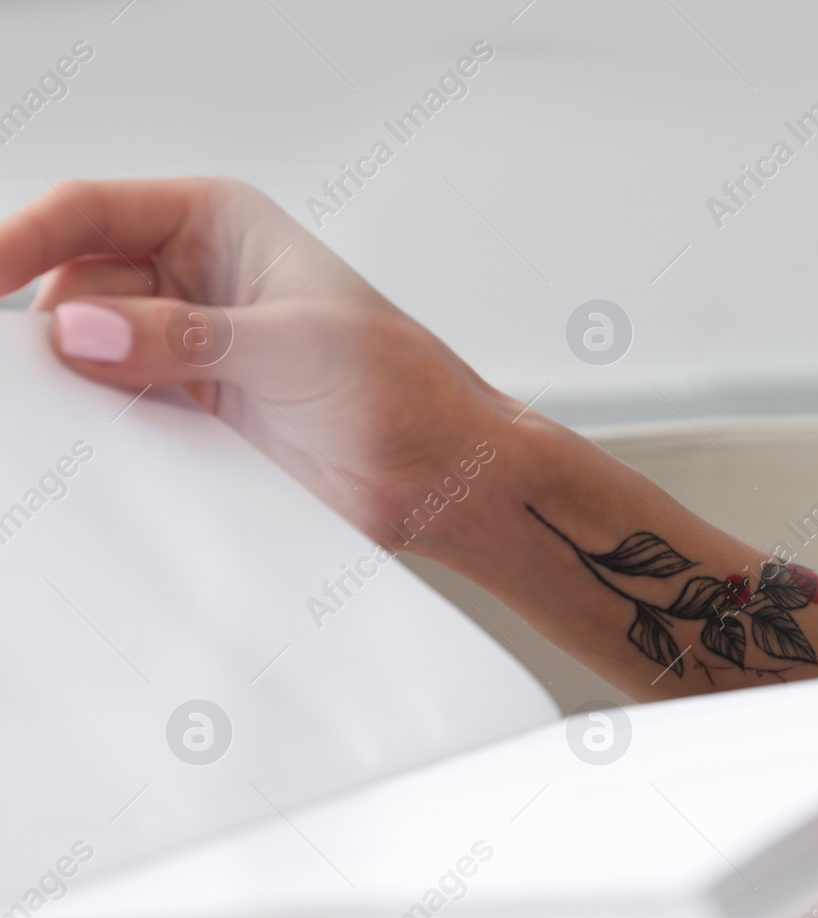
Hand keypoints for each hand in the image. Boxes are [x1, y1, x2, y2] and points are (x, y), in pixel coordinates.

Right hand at [0, 178, 512, 547]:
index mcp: (219, 223)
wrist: (445, 475)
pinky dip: (94, 423)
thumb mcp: (297, 349)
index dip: (20, 240)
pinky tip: (85, 446)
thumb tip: (83, 329)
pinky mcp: (190, 407)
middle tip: (24, 378)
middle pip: (73, 282)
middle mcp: (194, 276)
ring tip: (51, 417)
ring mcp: (187, 344)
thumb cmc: (405, 389)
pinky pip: (114, 405)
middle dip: (46, 326)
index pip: (89, 212)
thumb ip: (188, 338)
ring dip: (68, 382)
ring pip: (87, 350)